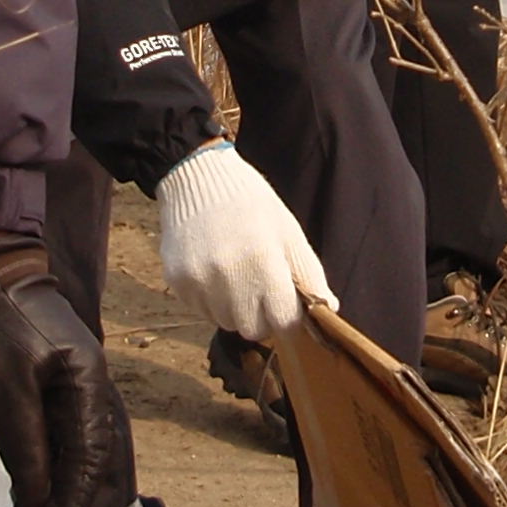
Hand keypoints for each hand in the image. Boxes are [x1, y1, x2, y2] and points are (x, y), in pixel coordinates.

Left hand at [0, 233, 134, 506]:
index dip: (73, 504)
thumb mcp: (2, 388)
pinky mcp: (68, 389)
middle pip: (106, 465)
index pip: (92, 459)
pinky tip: (44, 494)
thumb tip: (38, 504)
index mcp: (89, 384)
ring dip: (74, 494)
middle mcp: (98, 390)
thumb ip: (25, 447)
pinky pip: (79, 442)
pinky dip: (66, 472)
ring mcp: (86, 389)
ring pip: (96, 457)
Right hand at [152, 140, 332, 341]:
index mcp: (263, 260)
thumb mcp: (287, 230)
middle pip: (253, 329)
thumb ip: (309, 273)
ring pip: (226, 322)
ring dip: (235, 309)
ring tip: (234, 274)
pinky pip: (201, 310)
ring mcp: (199, 281)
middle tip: (259, 289)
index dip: (289, 318)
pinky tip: (212, 269)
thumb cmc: (250, 204)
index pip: (283, 321)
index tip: (288, 309)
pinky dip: (211, 299)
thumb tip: (329, 308)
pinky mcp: (177, 282)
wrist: (197, 177)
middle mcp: (228, 275)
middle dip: (261, 316)